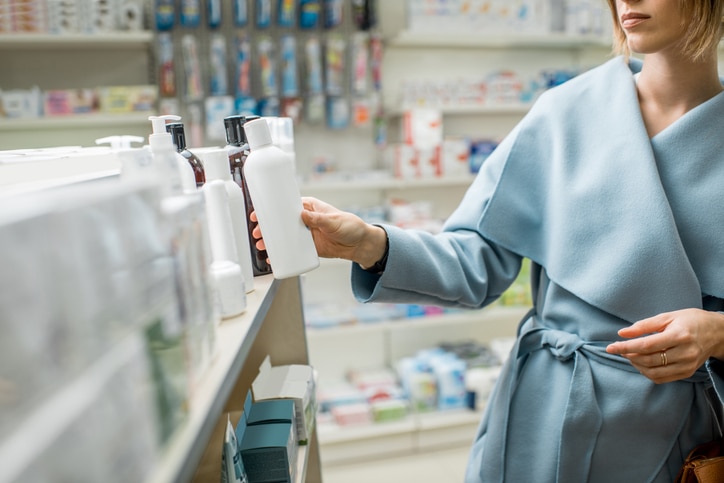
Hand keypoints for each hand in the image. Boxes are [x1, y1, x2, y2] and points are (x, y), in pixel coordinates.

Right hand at [250, 197, 386, 267]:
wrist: (359, 245)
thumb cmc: (350, 226)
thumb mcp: (334, 221)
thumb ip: (318, 219)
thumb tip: (303, 215)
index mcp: (309, 207)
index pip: (286, 205)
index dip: (272, 208)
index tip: (259, 212)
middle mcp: (305, 219)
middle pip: (281, 221)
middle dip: (267, 227)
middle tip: (257, 233)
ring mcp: (305, 233)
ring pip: (284, 235)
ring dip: (271, 240)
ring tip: (262, 245)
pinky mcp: (308, 246)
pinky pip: (291, 248)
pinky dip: (282, 252)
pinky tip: (273, 256)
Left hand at [606, 308, 723, 383]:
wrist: (716, 332)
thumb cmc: (690, 320)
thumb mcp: (667, 316)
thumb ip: (643, 326)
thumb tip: (622, 333)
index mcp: (679, 335)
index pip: (646, 345)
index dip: (625, 347)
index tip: (610, 347)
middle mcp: (685, 352)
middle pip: (649, 360)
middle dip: (629, 355)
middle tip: (620, 349)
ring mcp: (687, 365)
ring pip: (654, 372)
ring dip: (636, 365)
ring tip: (630, 355)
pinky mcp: (687, 372)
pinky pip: (661, 378)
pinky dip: (647, 372)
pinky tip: (642, 363)